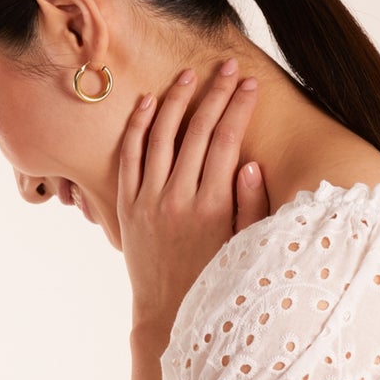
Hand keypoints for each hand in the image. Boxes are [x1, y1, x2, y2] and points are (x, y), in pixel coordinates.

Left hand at [117, 59, 268, 326]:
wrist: (167, 312)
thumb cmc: (214, 283)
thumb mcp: (242, 250)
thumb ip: (250, 207)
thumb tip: (251, 163)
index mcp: (212, 208)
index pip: (228, 141)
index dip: (240, 108)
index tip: (252, 85)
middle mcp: (178, 199)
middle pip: (198, 130)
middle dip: (216, 93)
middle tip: (229, 66)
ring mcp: (148, 201)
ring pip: (160, 136)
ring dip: (177, 100)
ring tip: (191, 75)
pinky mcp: (127, 206)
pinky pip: (130, 156)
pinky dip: (137, 127)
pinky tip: (148, 103)